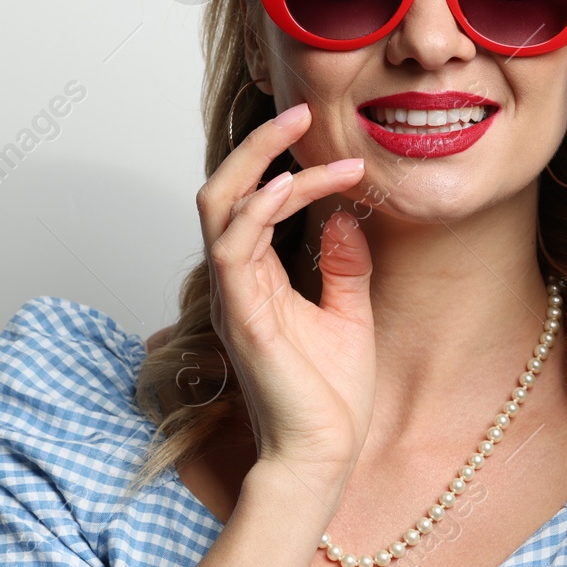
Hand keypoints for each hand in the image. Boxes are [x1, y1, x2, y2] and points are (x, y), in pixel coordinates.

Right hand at [195, 103, 375, 496]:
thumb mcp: (348, 314)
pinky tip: (287, 189)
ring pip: (218, 207)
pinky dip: (255, 211)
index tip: (346, 158)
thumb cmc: (331, 397)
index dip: (290, 169)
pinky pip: (233, 250)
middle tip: (299, 110)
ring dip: (259, 164)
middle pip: (221, 191)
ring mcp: (236, 298)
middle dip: (257, 146)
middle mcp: (238, 283)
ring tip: (300, 133)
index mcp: (258, 280)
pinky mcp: (243, 317)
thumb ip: (343, 265)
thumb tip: (341, 217)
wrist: (325, 455)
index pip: (254, 204)